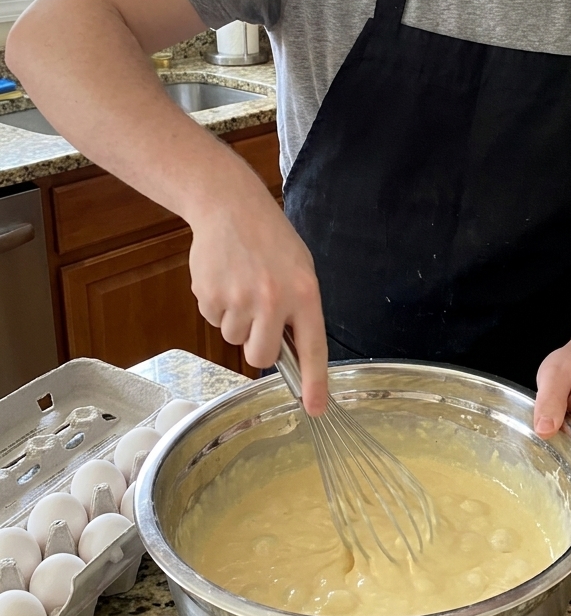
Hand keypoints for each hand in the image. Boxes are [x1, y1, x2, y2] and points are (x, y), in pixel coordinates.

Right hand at [187, 166, 327, 415]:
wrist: (230, 206)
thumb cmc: (270, 240)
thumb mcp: (299, 269)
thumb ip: (299, 310)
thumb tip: (293, 354)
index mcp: (304, 293)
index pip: (313, 348)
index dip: (315, 383)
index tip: (315, 409)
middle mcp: (273, 300)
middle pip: (262, 357)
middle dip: (259, 347)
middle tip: (260, 318)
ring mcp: (239, 299)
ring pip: (234, 339)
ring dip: (237, 320)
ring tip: (242, 284)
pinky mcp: (210, 296)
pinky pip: (214, 321)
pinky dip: (218, 307)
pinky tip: (225, 278)